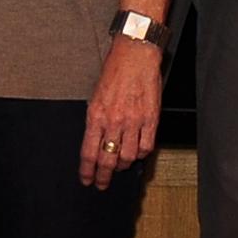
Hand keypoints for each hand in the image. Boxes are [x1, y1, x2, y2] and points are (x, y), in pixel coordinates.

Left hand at [81, 37, 163, 187]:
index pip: (89, 153)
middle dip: (103, 176)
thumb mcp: (96, 96)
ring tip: (121, 164)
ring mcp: (134, 121)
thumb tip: (96, 141)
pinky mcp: (151, 119)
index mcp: (96, 115)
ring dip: (123, 165)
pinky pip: (146, 146)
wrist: (135, 55)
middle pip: (107, 160)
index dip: (87, 171)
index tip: (87, 179)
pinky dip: (140, 153)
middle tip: (103, 183)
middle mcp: (114, 121)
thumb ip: (96, 120)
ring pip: (127, 157)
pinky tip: (137, 152)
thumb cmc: (115, 71)